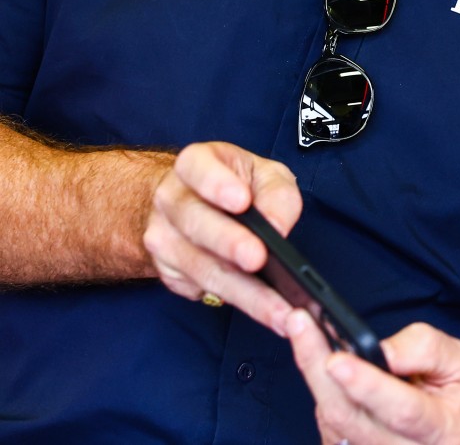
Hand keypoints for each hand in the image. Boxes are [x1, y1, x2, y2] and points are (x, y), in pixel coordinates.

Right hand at [143, 141, 301, 332]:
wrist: (189, 203)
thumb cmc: (235, 185)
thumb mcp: (264, 173)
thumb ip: (276, 193)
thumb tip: (278, 226)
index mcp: (194, 164)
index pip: (198, 169)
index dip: (218, 184)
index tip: (241, 201)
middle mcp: (170, 200)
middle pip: (197, 224)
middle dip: (229, 244)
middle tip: (258, 259)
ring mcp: (163, 239)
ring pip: (203, 268)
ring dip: (243, 292)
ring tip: (278, 309)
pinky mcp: (169, 273)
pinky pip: (202, 290)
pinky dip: (239, 304)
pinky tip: (268, 313)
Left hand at [287, 312, 459, 444]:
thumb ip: (425, 349)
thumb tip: (380, 349)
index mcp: (440, 427)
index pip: (401, 409)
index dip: (368, 386)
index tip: (338, 360)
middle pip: (348, 416)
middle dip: (317, 367)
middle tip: (300, 325)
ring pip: (331, 420)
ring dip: (313, 374)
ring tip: (306, 332)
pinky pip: (327, 426)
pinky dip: (320, 390)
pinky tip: (321, 365)